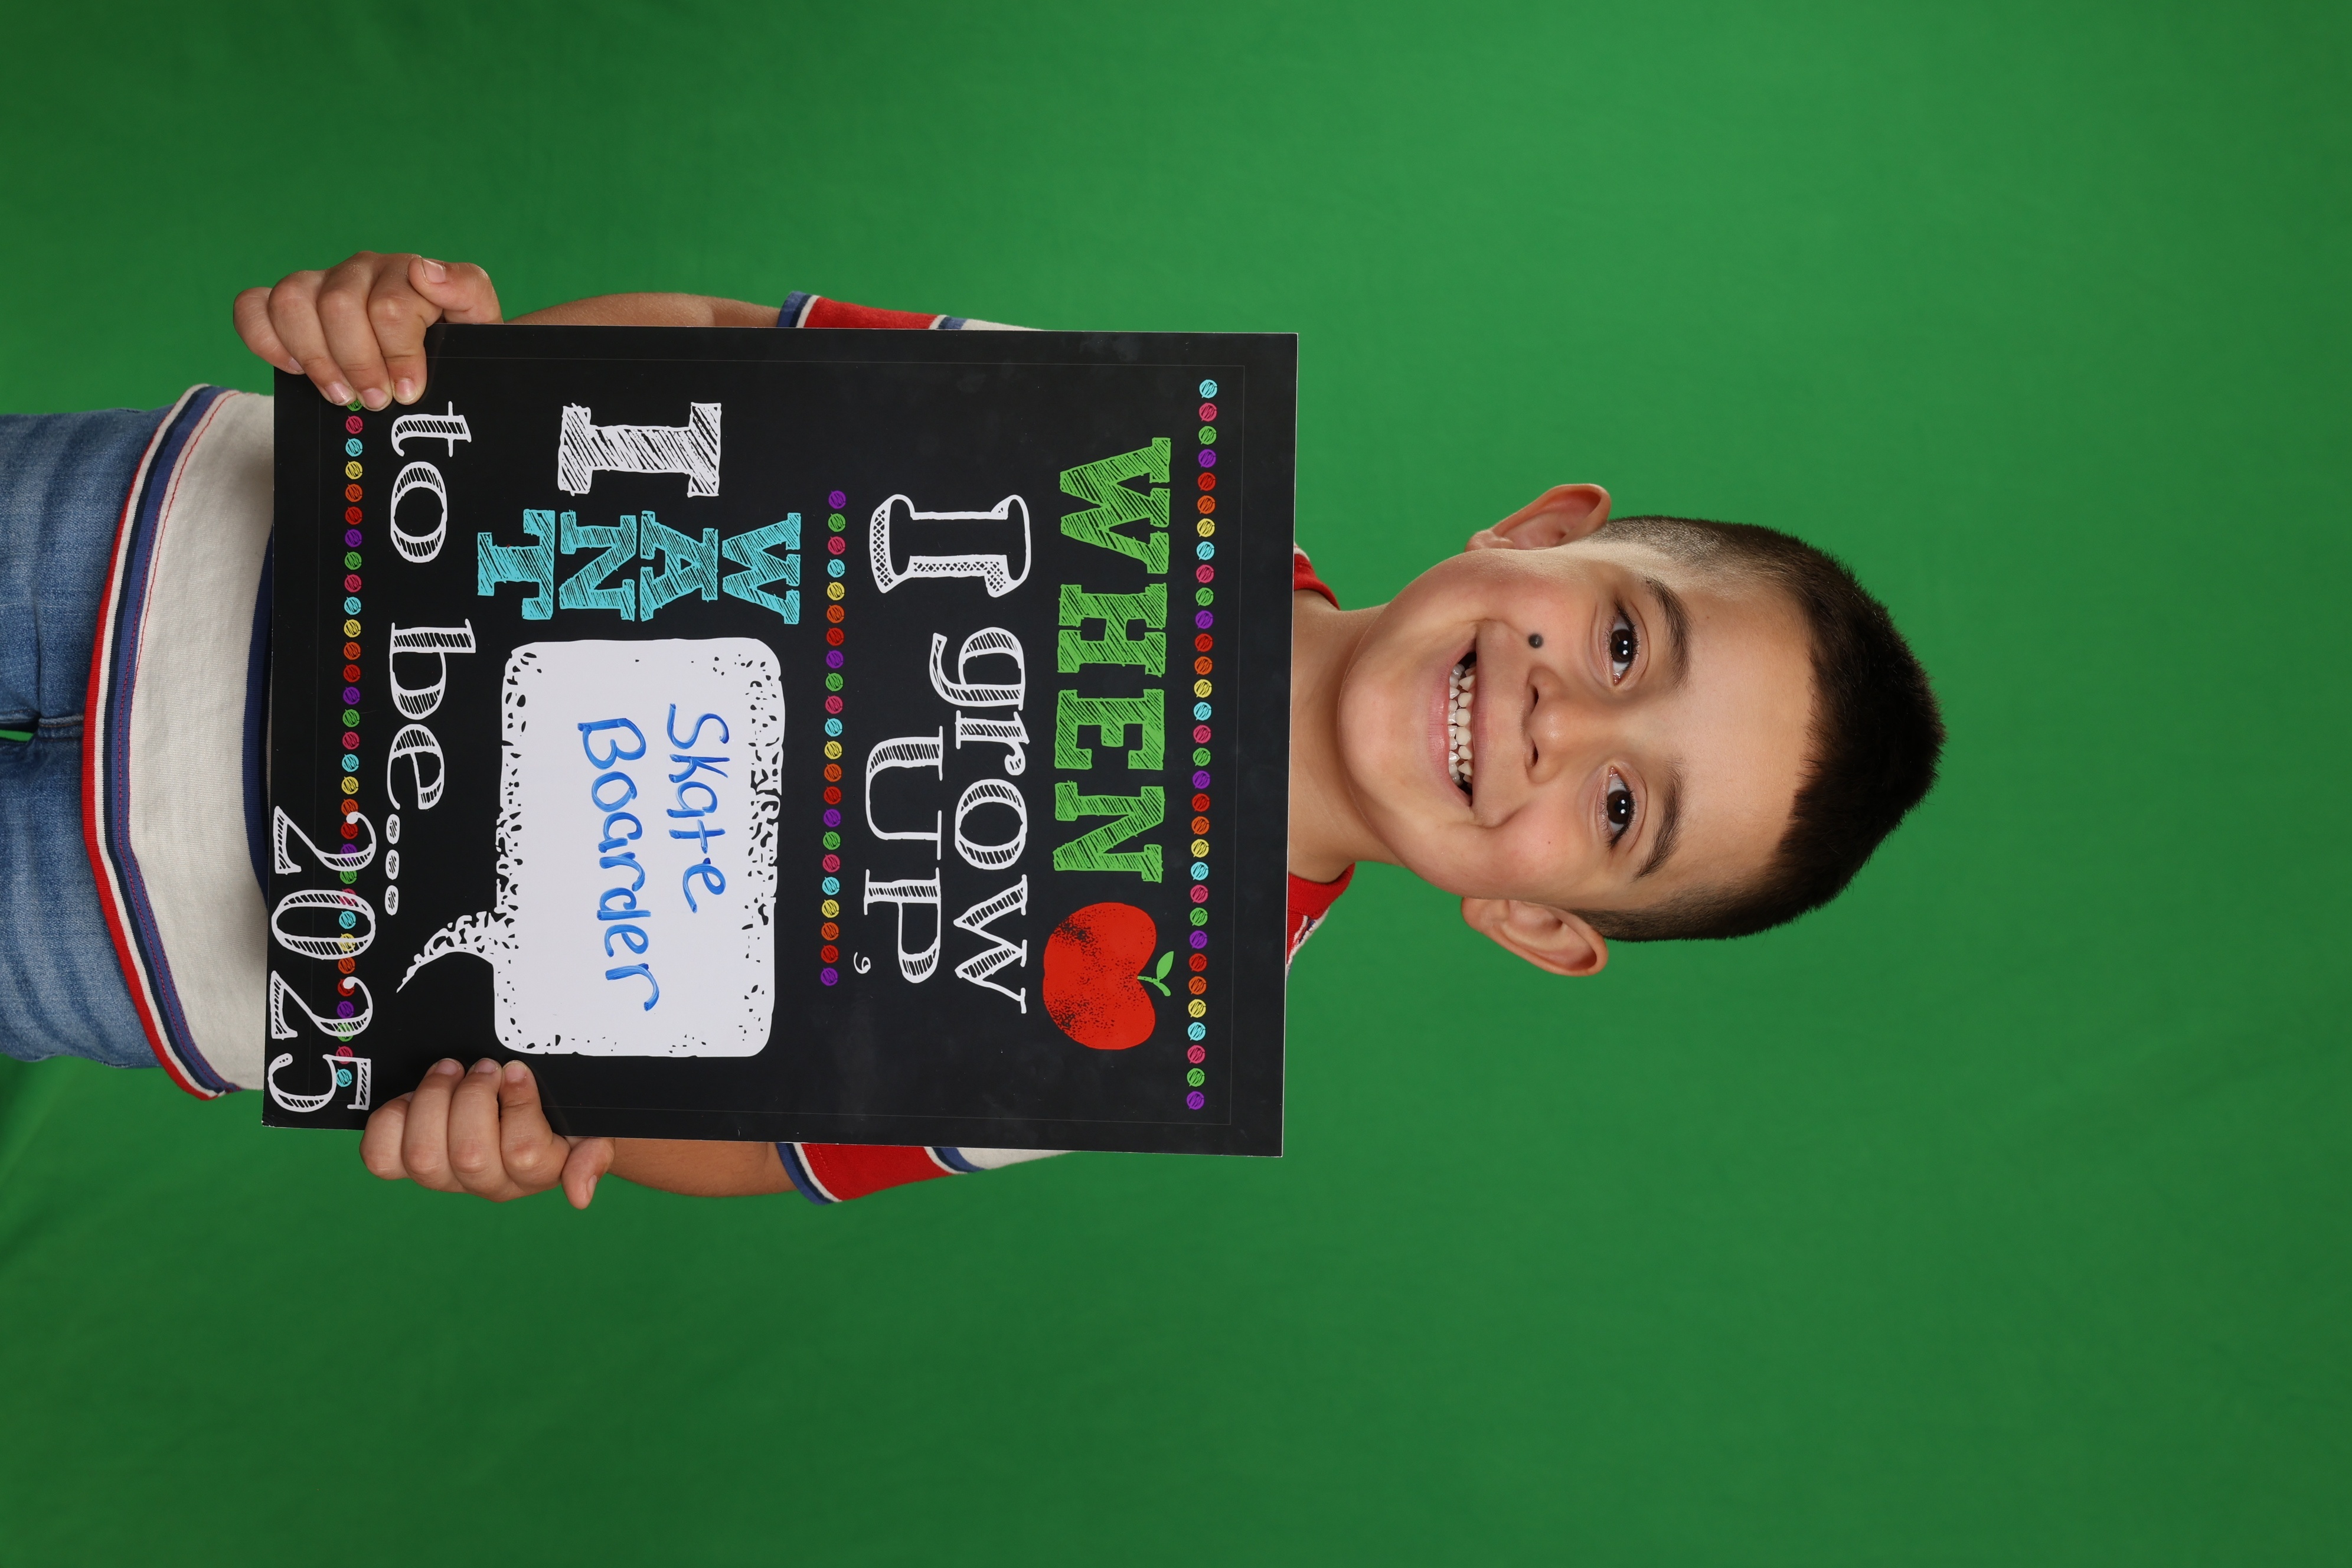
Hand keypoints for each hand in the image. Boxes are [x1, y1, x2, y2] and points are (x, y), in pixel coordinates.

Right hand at [233, 252, 500, 409]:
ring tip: (341, 394)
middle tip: (377, 399)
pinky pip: (254, 306)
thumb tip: (423, 270)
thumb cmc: (455, 347)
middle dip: (358, 363)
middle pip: (339, 306)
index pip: (391, 305)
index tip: (407, 390)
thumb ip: (467, 289)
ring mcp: (325, 283)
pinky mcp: (293, 303)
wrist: (441, 361)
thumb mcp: (479, 325)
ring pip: (293, 302)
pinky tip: (295, 369)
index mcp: (411, 273)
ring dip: (316, 357)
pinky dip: (266, 339)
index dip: (398, 355)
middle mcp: (365, 270)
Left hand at [360, 1057, 614, 1207]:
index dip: (518, 1104)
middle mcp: (488, 1182)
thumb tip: (579, 1197)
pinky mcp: (407, 1164)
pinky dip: (390, 1123)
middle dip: (473, 1097)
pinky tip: (412, 1099)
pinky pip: (381, 1160)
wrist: (529, 1114)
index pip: (524, 1152)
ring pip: (424, 1156)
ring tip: (450, 1071)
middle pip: (470, 1155)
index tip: (517, 1070)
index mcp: (536, 1173)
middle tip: (483, 1067)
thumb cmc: (562, 1116)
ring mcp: (446, 1177)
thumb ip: (593, 1155)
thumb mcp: (591, 1127)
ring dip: (433, 1101)